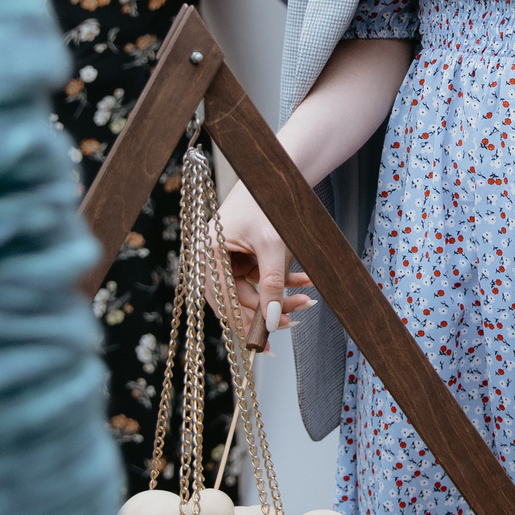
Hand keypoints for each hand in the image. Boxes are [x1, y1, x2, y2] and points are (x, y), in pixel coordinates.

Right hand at [214, 183, 311, 345]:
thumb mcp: (272, 246)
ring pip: (252, 292)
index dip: (245, 323)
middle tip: (294, 320)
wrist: (277, 175)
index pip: (224, 300)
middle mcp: (212, 258)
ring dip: (279, 297)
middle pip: (237, 300)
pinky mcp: (243, 257)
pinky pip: (261, 279)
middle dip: (267, 310)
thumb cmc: (269, 202)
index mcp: (208, 253)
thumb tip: (272, 320)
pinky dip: (282, 282)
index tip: (267, 340)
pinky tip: (305, 284)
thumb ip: (272, 284)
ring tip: (306, 299)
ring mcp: (227, 258)